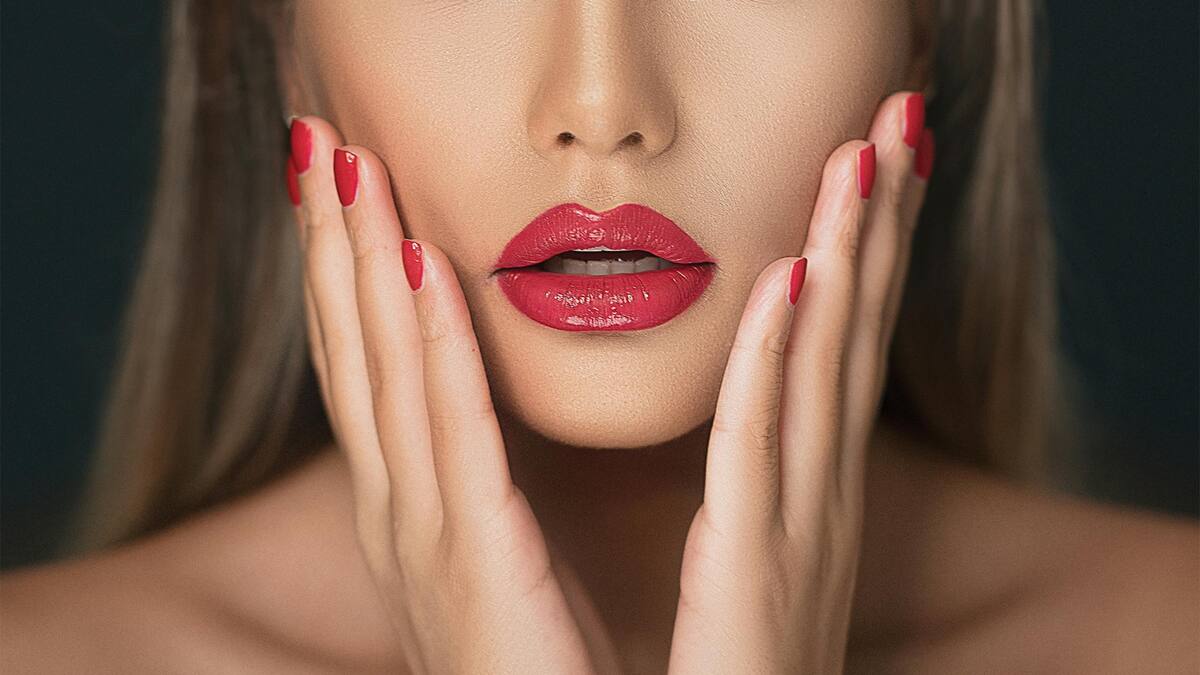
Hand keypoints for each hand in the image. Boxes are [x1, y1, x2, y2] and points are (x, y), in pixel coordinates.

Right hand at [287, 116, 621, 674]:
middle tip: (320, 148)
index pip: (366, 373)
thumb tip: (471, 418)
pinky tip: (416, 268)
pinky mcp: (476, 558)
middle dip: (333, 247)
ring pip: (383, 374)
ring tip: (348, 172)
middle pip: (355, 355)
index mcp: (407, 513)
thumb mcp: (493, 559)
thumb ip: (476, 486)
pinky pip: (452, 429)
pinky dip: (430, 344)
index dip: (345, 279)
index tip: (342, 193)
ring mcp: (424, 536)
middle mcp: (397, 514)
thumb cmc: (535, 668)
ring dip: (362, 265)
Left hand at [666, 91, 932, 672]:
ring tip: (864, 158)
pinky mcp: (752, 565)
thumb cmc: (731, 673)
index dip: (868, 253)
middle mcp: (822, 498)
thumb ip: (759, 484)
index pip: (845, 350)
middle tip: (896, 122)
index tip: (876, 167)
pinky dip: (779, 359)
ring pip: (826, 367)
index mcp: (814, 495)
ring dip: (849, 255)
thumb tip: (756, 414)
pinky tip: (795, 280)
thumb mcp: (758, 559)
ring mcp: (800, 529)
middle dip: (879, 225)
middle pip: (856, 336)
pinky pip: (762, 445)